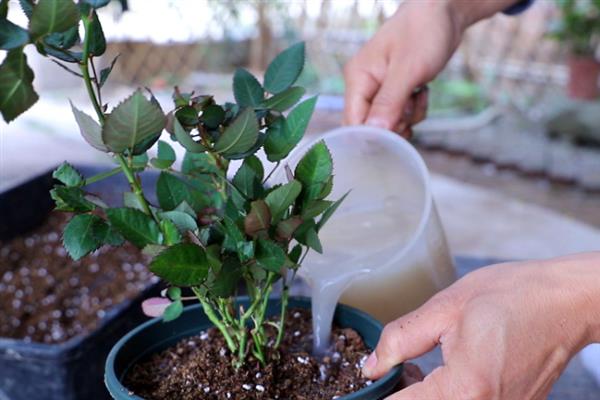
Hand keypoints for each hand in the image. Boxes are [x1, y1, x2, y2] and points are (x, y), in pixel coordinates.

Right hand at [343, 1, 462, 134]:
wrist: (444, 13)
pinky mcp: (394, 92)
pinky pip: (399, 115)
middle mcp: (363, 85)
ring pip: (387, 123)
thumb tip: (374, 133)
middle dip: (393, 126)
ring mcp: (378, 89)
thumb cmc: (423, 31)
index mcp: (358, 77)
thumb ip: (390, 102)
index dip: (373, 134)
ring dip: (408, 118)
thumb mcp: (408, 69)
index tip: (398, 130)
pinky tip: (422, 93)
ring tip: (419, 96)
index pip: (353, 121)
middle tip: (411, 110)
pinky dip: (414, 111)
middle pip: (369, 126)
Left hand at [362, 253, 599, 399]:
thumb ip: (401, 340)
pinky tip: (441, 373)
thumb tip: (373, 366)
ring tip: (416, 369)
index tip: (369, 383)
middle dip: (402, 393)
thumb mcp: (445, 308)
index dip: (377, 394)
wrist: (566, 301)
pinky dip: (446, 395)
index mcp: (465, 389)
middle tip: (394, 369)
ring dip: (422, 395)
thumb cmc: (513, 297)